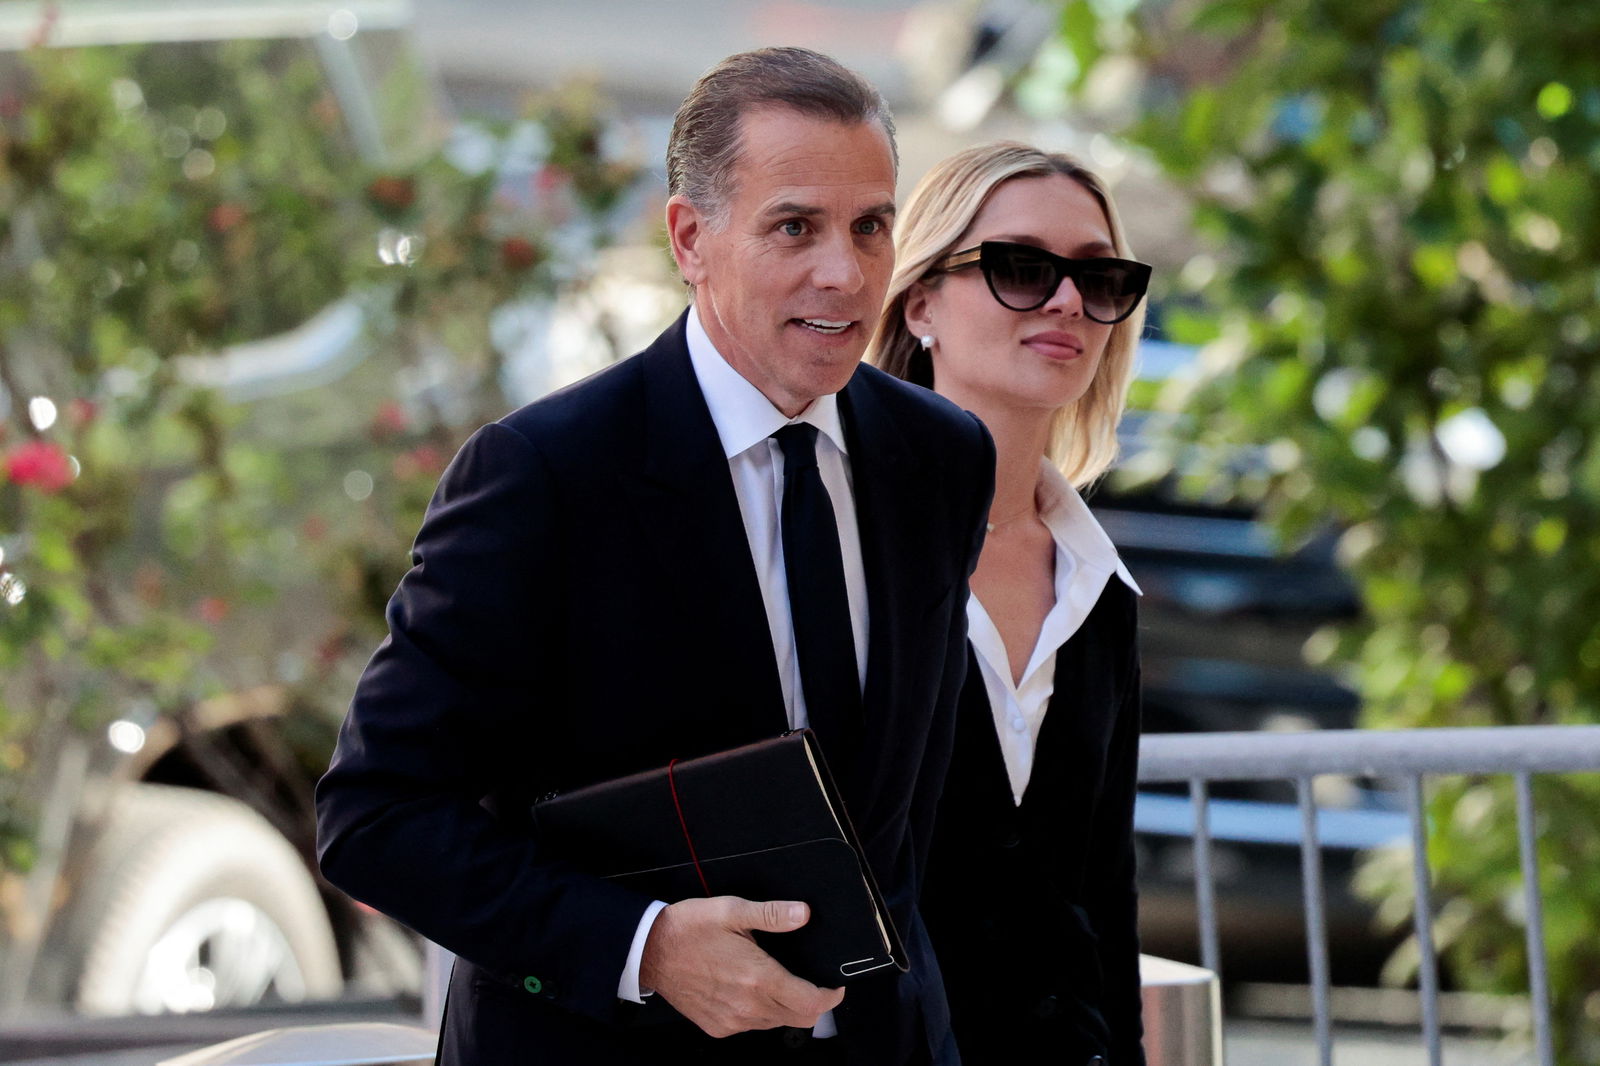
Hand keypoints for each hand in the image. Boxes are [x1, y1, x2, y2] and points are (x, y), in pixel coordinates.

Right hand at [638, 895, 844, 1037]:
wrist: (649, 951)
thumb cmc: (689, 928)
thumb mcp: (732, 910)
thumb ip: (772, 914)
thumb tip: (803, 914)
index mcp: (757, 977)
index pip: (811, 1002)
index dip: (831, 996)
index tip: (835, 985)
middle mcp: (748, 1005)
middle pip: (799, 1018)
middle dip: (813, 1003)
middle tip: (812, 982)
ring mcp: (732, 1020)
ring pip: (776, 1023)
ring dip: (786, 1007)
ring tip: (779, 981)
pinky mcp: (718, 1026)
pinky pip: (752, 1027)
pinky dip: (761, 1013)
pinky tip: (751, 991)